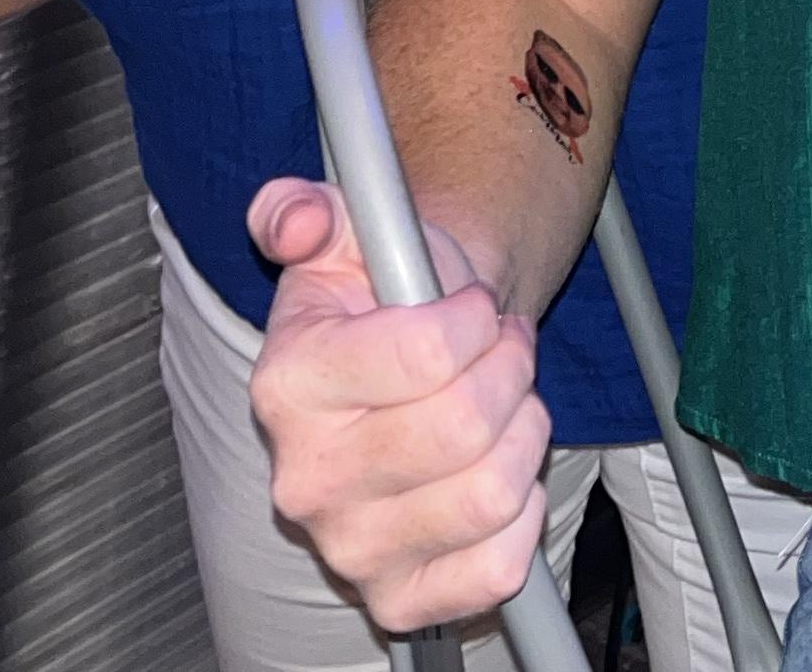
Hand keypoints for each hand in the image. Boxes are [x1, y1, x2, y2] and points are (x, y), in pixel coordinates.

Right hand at [247, 178, 547, 634]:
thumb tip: (294, 216)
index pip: (425, 354)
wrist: (411, 364)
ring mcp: (350, 549)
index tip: (471, 306)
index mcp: (287, 386)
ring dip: (524, 430)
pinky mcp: (398, 598)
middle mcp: (306, 480)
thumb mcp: (345, 233)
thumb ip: (310, 212)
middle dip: (509, 367)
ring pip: (492, 493)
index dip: (474, 318)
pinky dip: (523, 512)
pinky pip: (498, 568)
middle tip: (501, 347)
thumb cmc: (386, 297)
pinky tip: (496, 469)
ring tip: (503, 400)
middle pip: (464, 426)